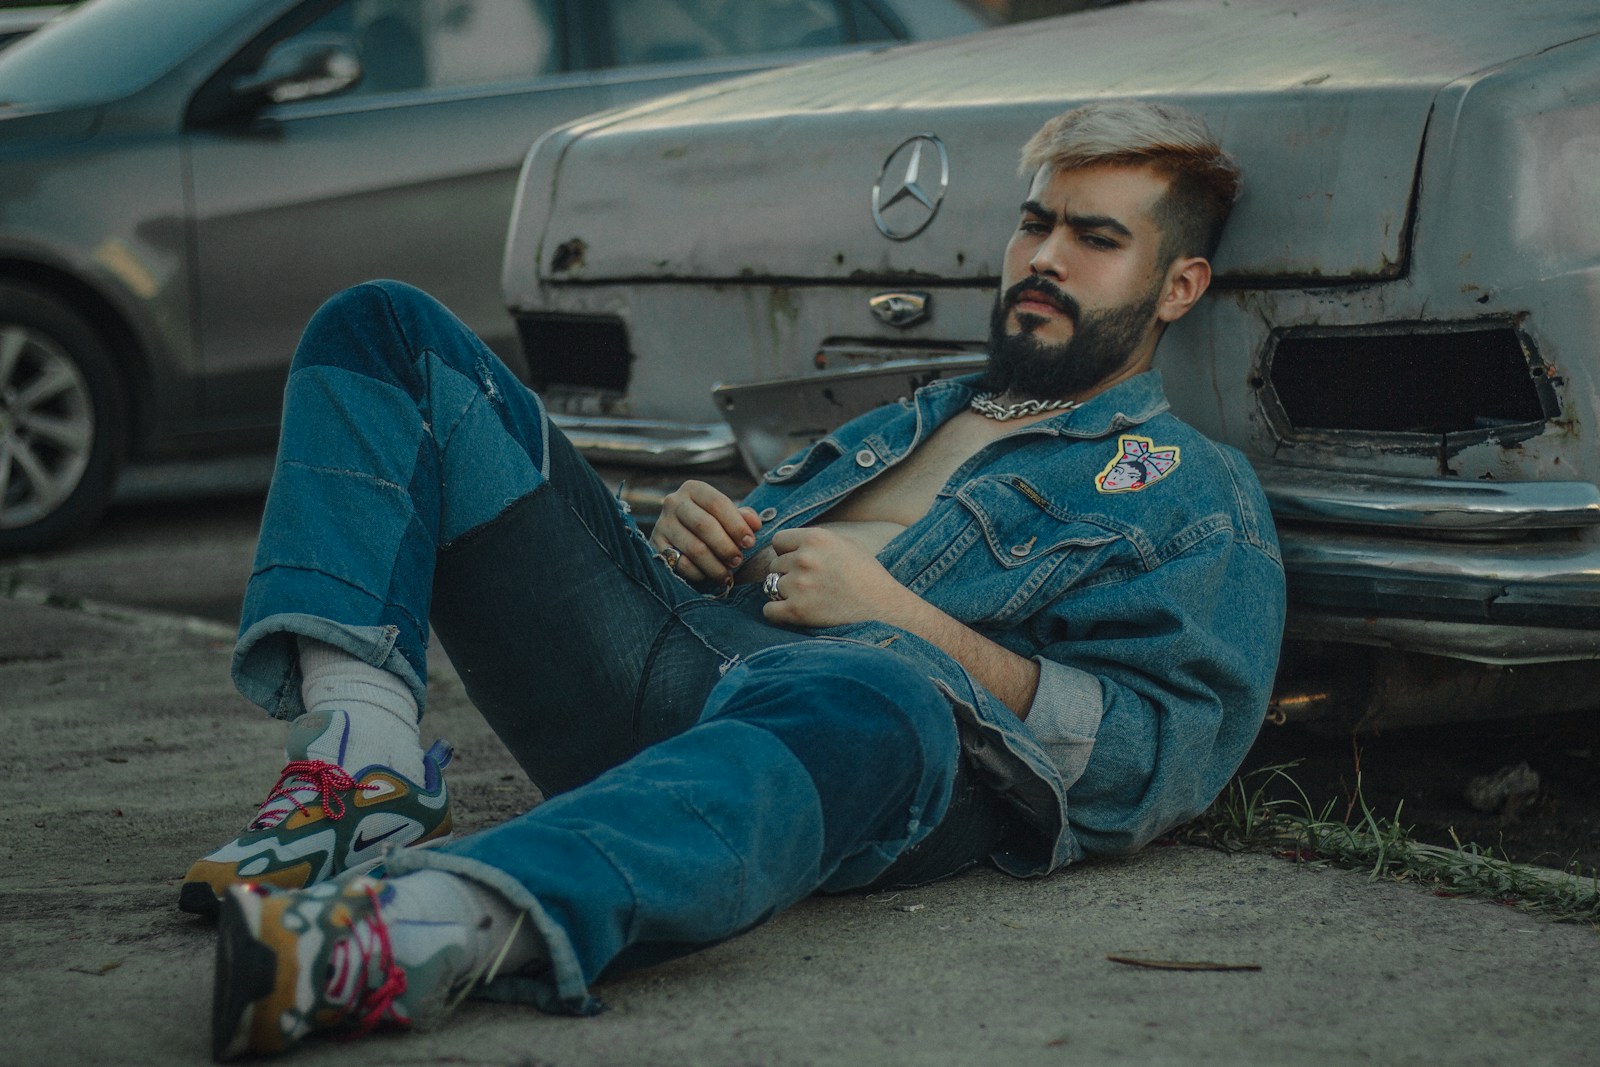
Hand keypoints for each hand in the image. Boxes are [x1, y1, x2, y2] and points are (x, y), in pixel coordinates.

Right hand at [650, 480, 760, 582]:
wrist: (675, 535)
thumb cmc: (709, 523)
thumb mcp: (726, 514)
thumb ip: (743, 517)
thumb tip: (755, 524)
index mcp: (694, 489)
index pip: (718, 503)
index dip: (736, 525)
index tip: (750, 542)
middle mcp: (674, 502)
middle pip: (704, 525)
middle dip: (726, 547)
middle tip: (738, 561)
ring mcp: (662, 524)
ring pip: (694, 548)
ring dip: (715, 565)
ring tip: (727, 575)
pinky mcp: (655, 546)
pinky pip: (681, 564)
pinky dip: (699, 573)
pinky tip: (708, 576)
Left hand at [761, 527, 910, 627]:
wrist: (883, 609)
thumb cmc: (867, 575)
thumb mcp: (845, 543)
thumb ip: (815, 540)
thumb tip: (789, 543)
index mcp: (816, 539)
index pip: (778, 541)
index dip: (786, 552)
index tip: (800, 563)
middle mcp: (805, 559)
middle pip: (774, 565)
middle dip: (788, 573)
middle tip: (810, 584)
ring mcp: (800, 585)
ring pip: (772, 586)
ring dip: (785, 593)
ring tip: (810, 598)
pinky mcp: (797, 611)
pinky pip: (769, 610)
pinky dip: (778, 613)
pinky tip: (794, 612)